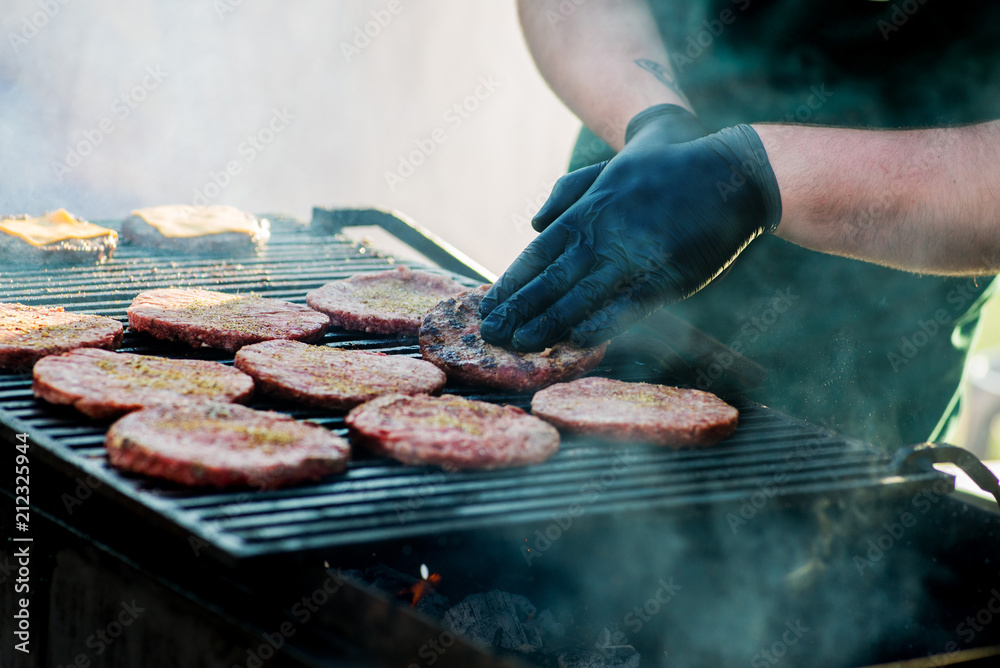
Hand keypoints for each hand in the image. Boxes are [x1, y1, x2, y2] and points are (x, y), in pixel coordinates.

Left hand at [478, 119, 780, 351]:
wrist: (731, 168)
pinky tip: (577, 340)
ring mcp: (634, 254)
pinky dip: (603, 323)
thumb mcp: (611, 167)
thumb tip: (536, 222)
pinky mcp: (667, 274)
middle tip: (489, 334)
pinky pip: (628, 305)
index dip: (511, 284)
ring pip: (581, 295)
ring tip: (520, 345)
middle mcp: (602, 234)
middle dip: (518, 308)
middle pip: (549, 279)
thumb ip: (571, 191)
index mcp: (588, 212)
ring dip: (548, 322)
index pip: (537, 255)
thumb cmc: (669, 164)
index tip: (488, 305)